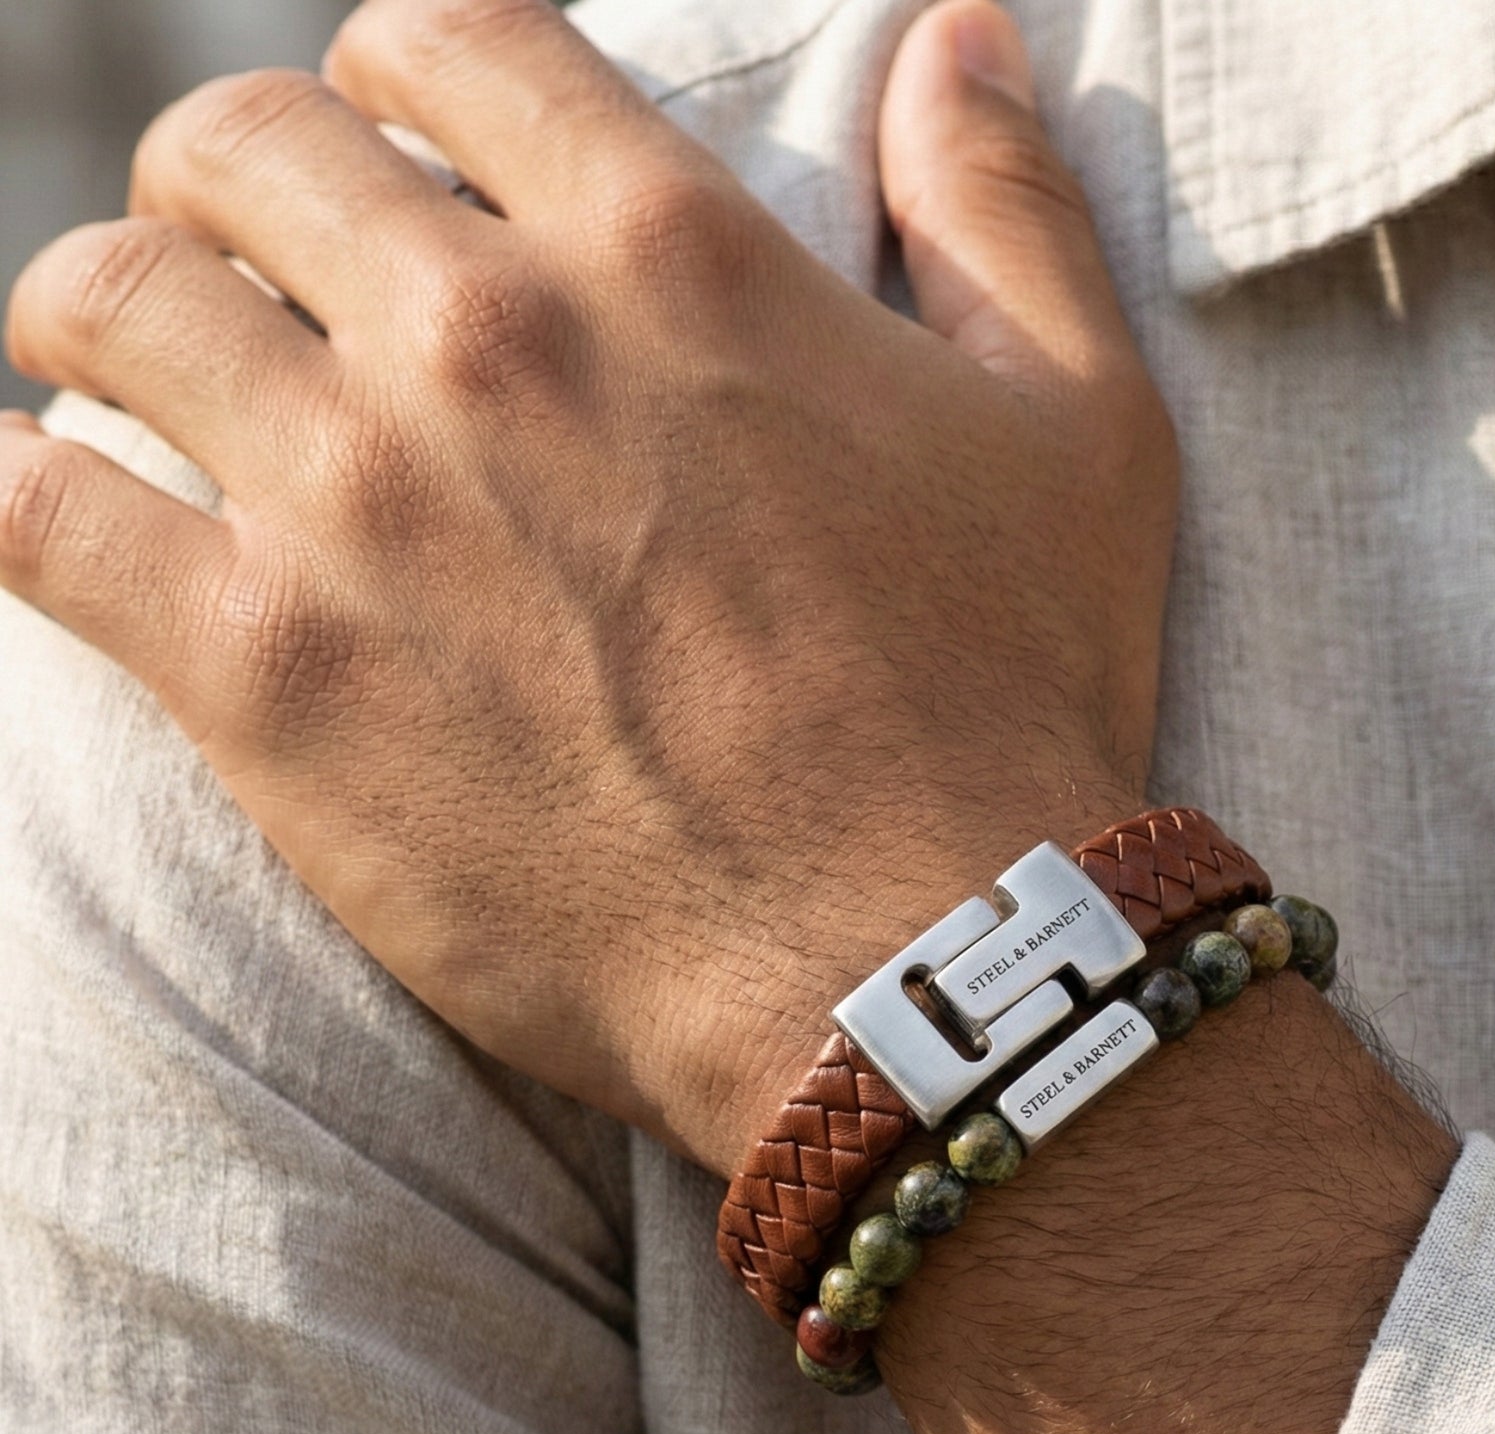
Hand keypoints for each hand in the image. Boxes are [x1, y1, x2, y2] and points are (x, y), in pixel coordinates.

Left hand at [0, 0, 1174, 1171]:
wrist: (916, 969)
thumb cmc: (1010, 709)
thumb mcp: (1078, 434)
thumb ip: (1004, 212)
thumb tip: (962, 34)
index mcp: (664, 245)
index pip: (444, 41)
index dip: (401, 77)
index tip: (399, 148)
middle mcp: (486, 336)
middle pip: (244, 149)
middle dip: (237, 190)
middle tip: (257, 276)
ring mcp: (356, 503)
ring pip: (107, 300)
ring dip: (104, 315)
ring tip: (129, 381)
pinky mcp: (265, 677)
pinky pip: (34, 516)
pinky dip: (16, 490)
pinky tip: (50, 504)